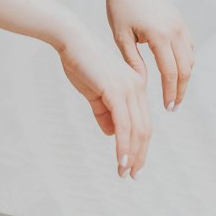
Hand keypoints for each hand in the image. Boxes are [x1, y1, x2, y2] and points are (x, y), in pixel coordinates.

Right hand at [53, 18, 152, 176]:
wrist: (70, 40)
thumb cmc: (80, 62)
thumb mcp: (94, 91)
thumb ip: (104, 112)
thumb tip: (112, 133)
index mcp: (135, 86)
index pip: (143, 122)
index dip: (139, 146)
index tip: (133, 165)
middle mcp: (137, 87)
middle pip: (145, 129)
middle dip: (139, 155)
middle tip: (131, 175)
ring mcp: (129, 88)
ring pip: (137, 130)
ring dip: (131, 154)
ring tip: (125, 172)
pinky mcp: (116, 90)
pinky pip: (124, 124)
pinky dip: (124, 144)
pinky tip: (121, 159)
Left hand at [104, 0, 194, 110]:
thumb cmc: (117, 7)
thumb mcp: (121, 36)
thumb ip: (133, 61)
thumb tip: (143, 84)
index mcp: (159, 36)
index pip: (170, 73)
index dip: (170, 93)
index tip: (167, 108)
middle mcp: (174, 29)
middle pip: (186, 69)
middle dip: (181, 89)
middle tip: (174, 106)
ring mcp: (180, 23)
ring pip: (190, 57)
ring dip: (185, 76)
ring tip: (174, 91)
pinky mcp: (179, 18)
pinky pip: (188, 45)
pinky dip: (185, 60)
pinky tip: (176, 70)